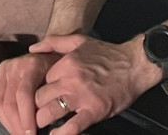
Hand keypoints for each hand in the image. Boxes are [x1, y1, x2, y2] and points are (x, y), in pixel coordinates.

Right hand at [0, 51, 57, 134]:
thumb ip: (50, 97)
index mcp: (31, 65)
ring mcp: (3, 69)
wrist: (48, 54)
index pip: (24, 96)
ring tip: (17, 132)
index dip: (26, 119)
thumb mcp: (59, 79)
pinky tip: (8, 121)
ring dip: (7, 122)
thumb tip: (41, 121)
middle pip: (9, 102)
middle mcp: (14, 66)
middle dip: (16, 125)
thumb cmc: (56, 70)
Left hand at [31, 35, 157, 134]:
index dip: (40, 89)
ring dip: (43, 121)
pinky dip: (61, 134)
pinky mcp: (94, 111)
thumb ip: (54, 42)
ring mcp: (82, 97)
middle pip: (40, 98)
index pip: (40, 80)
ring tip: (44, 124)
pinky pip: (72, 127)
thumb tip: (33, 48)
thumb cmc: (108, 54)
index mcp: (66, 64)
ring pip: (50, 112)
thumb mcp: (80, 41)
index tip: (42, 95)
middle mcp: (71, 80)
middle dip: (37, 106)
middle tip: (39, 111)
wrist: (135, 65)